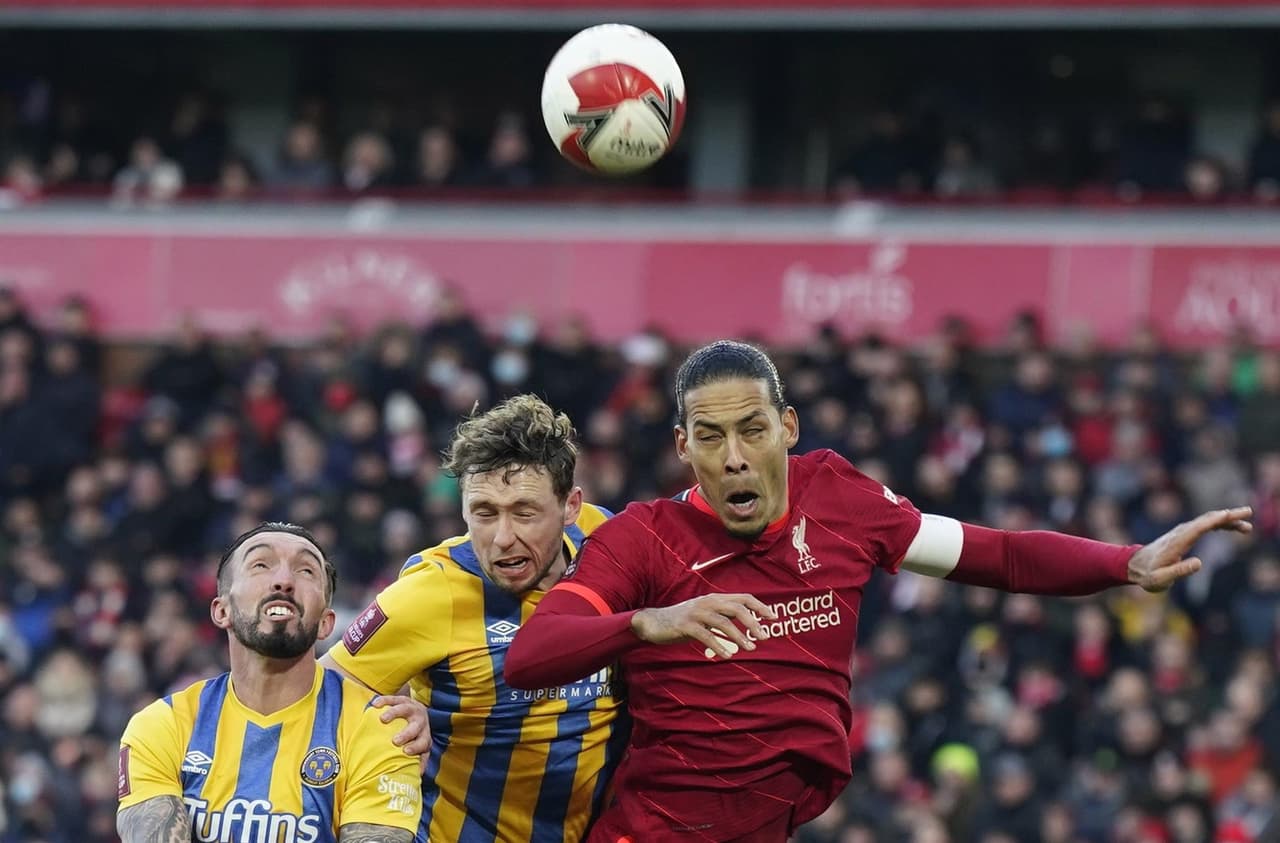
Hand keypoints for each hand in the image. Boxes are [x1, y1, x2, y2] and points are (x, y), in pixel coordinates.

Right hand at [372, 694, 430, 757]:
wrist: (419, 711)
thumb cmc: (415, 736)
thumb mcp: (419, 747)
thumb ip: (418, 760)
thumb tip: (416, 778)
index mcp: (424, 735)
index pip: (424, 743)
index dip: (416, 747)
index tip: (405, 752)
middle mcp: (420, 721)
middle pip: (416, 726)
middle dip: (407, 733)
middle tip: (396, 740)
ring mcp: (412, 708)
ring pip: (405, 708)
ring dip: (395, 713)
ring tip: (383, 719)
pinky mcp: (403, 698)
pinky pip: (394, 698)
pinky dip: (385, 701)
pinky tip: (375, 704)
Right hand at [630, 593, 776, 658]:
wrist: (653, 622)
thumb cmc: (683, 621)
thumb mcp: (705, 616)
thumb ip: (723, 618)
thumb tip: (746, 628)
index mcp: (715, 599)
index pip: (743, 598)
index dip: (760, 607)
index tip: (774, 618)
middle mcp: (708, 602)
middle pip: (737, 608)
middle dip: (753, 623)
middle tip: (765, 637)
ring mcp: (696, 613)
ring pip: (723, 622)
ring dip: (739, 636)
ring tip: (750, 648)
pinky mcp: (686, 625)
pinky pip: (706, 635)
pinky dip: (719, 645)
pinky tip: (727, 655)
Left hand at [1127, 506, 1252, 591]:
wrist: (1134, 566)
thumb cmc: (1148, 575)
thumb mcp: (1161, 579)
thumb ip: (1179, 571)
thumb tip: (1200, 563)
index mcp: (1176, 543)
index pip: (1197, 528)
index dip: (1214, 520)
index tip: (1229, 514)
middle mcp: (1180, 533)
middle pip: (1206, 520)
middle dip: (1228, 516)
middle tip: (1249, 513)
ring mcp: (1182, 532)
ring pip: (1207, 521)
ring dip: (1227, 520)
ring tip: (1247, 526)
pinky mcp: (1184, 534)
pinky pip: (1205, 525)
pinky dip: (1220, 523)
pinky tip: (1232, 526)